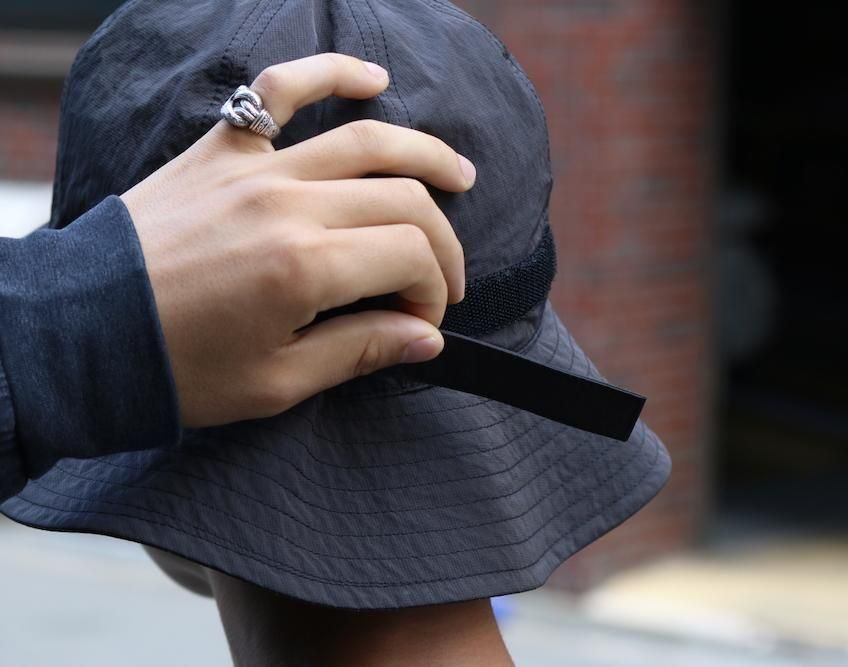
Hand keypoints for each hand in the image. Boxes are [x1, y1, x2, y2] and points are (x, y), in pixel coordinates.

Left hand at [121, 53, 475, 427]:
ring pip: (367, 141)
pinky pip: (282, 88)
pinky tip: (373, 80)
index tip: (422, 322)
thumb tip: (425, 339)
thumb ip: (359, 352)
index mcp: (303, 268)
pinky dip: (331, 74)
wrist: (80, 333)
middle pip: (403, 201)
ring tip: (460, 175)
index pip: (410, 256)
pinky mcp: (222, 149)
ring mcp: (254, 168)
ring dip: (425, 156)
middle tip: (441, 279)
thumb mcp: (276, 383)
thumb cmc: (174, 368)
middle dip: (439, 244)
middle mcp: (288, 205)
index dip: (434, 290)